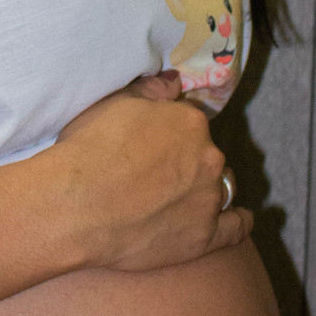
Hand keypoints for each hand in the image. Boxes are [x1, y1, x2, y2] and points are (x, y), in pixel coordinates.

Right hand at [50, 70, 251, 274]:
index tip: (154, 144)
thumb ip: (151, 90)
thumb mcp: (113, 104)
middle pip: (207, 156)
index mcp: (190, 122)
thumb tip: (176, 80)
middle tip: (158, 174)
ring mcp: (209, 198)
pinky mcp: (204, 236)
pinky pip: (235, 228)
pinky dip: (239, 221)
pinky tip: (239, 219)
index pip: (190, 123)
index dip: (171, 134)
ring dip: (209, 188)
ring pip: (221, 187)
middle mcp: (208, 157)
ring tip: (187, 196)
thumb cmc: (90, 150)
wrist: (77, 205)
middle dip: (189, 161)